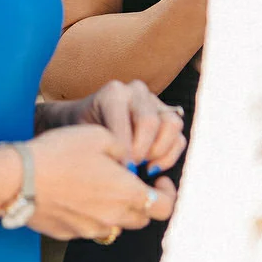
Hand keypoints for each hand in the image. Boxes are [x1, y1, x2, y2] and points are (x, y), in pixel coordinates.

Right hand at [25, 124, 176, 240]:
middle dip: (143, 200)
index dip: (168, 193)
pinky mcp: (68, 233)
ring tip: (102, 186)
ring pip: (116, 224)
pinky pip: (90, 227)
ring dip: (117, 209)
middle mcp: (112, 216)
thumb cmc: (60, 152)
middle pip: (142, 218)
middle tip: (131, 181)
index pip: (165, 207)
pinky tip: (78, 194)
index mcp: (126, 193)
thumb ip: (123, 148)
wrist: (18, 178)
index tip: (158, 178)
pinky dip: (91, 214)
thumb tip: (126, 157)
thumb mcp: (100, 135)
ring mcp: (89, 228)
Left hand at [71, 80, 186, 175]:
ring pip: (172, 124)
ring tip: (143, 166)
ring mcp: (155, 102)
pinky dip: (169, 157)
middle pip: (150, 122)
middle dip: (140, 151)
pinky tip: (151, 167)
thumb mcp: (84, 137)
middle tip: (130, 168)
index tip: (119, 169)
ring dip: (159, 152)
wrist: (85, 124)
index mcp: (113, 93)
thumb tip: (127, 170)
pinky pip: (179, 138)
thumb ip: (102, 147)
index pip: (124, 122)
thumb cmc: (82, 133)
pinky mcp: (168, 117)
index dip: (123, 150)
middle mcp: (137, 91)